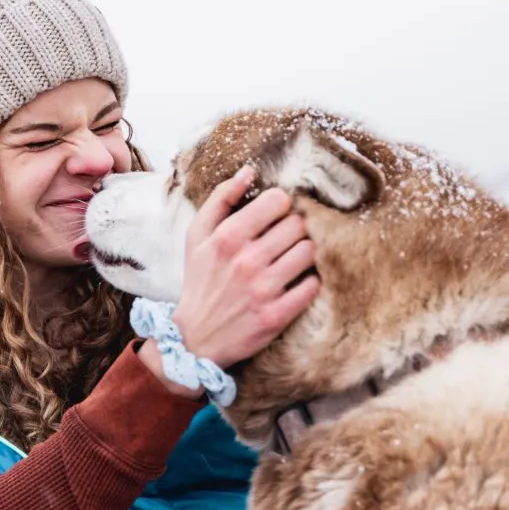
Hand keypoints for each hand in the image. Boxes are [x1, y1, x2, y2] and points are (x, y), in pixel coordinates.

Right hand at [172, 166, 319, 368]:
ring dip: (305, 253)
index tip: (276, 217)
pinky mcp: (277, 315)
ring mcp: (263, 289)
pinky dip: (310, 281)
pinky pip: (313, 285)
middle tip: (287, 239)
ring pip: (310, 252)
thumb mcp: (197, 237)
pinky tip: (297, 282)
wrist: (195, 337)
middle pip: (299, 225)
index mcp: (227, 237)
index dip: (281, 206)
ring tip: (292, 259)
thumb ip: (220, 199)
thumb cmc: (200, 281)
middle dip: (296, 228)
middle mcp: (246, 261)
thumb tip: (249, 171)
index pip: (278, 201)